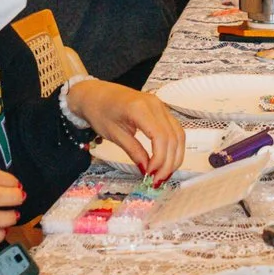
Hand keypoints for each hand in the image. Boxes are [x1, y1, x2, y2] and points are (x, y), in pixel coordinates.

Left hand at [67, 78, 187, 181]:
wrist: (95, 94)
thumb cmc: (99, 110)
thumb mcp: (114, 134)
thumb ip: (133, 151)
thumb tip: (146, 170)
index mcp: (140, 108)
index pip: (160, 137)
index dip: (159, 159)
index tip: (151, 174)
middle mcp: (155, 105)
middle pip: (173, 138)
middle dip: (168, 162)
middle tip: (158, 180)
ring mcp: (160, 106)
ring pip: (178, 135)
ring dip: (174, 157)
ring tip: (163, 174)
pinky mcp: (161, 110)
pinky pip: (174, 130)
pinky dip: (173, 147)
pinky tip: (166, 161)